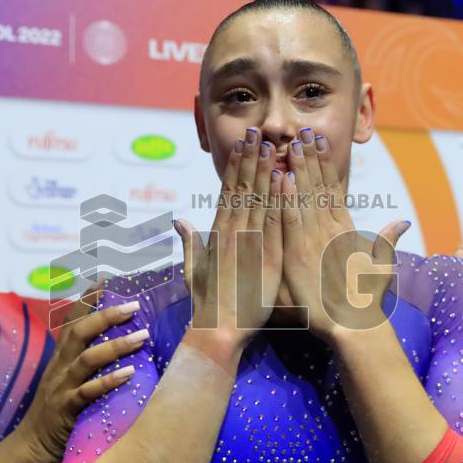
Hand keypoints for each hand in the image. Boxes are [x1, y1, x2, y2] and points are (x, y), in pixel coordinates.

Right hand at [13, 297, 143, 462]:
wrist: (31, 446)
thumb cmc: (59, 412)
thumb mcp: (69, 380)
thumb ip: (89, 362)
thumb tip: (123, 346)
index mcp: (61, 356)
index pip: (73, 320)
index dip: (88, 299)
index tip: (107, 279)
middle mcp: (60, 366)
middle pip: (79, 331)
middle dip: (107, 315)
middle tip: (135, 306)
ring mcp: (61, 386)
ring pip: (87, 359)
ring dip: (116, 346)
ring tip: (142, 337)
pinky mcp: (66, 408)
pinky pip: (87, 391)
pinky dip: (108, 381)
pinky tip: (129, 374)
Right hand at [175, 127, 282, 348]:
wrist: (219, 330)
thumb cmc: (207, 304)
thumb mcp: (194, 270)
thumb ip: (190, 242)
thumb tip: (179, 221)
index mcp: (217, 234)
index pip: (228, 192)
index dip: (235, 166)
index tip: (241, 145)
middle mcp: (232, 233)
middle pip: (243, 188)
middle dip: (250, 158)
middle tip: (257, 132)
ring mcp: (250, 243)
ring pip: (258, 199)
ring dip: (265, 169)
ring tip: (271, 144)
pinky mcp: (267, 257)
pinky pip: (274, 221)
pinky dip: (278, 198)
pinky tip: (283, 178)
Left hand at [280, 128, 408, 341]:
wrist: (354, 326)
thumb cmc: (362, 303)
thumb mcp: (378, 267)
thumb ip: (387, 242)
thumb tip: (405, 221)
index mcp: (344, 231)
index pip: (333, 190)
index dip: (326, 164)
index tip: (320, 142)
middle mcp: (331, 231)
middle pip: (320, 187)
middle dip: (311, 158)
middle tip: (303, 131)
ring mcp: (316, 241)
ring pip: (306, 198)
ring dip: (300, 170)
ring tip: (293, 143)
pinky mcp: (301, 255)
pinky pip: (292, 221)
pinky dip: (288, 200)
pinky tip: (283, 178)